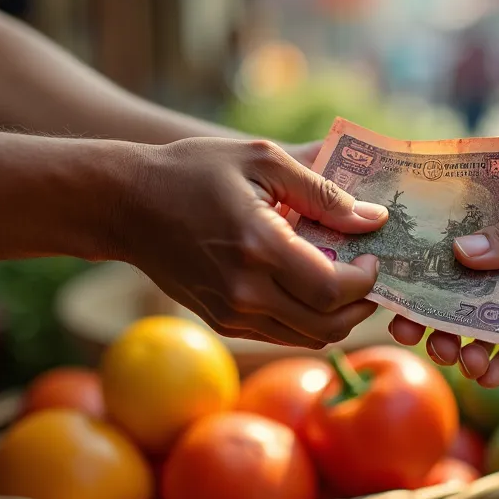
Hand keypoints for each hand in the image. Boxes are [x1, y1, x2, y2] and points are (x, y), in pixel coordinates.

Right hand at [117, 138, 388, 348]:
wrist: (126, 204)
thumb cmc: (194, 170)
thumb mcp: (262, 160)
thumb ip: (322, 191)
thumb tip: (372, 219)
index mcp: (258, 246)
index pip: (334, 290)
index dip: (367, 280)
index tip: (372, 255)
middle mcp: (244, 291)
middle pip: (329, 326)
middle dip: (361, 305)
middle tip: (367, 273)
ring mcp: (230, 313)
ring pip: (308, 337)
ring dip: (337, 315)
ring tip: (343, 278)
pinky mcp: (221, 322)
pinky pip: (281, 334)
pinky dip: (307, 318)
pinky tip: (308, 284)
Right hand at [390, 177, 498, 386]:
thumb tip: (463, 255)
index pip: (448, 230)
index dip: (415, 248)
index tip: (383, 265)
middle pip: (449, 286)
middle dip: (422, 307)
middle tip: (402, 324)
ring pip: (473, 325)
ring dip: (452, 341)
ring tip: (445, 352)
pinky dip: (494, 366)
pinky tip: (481, 373)